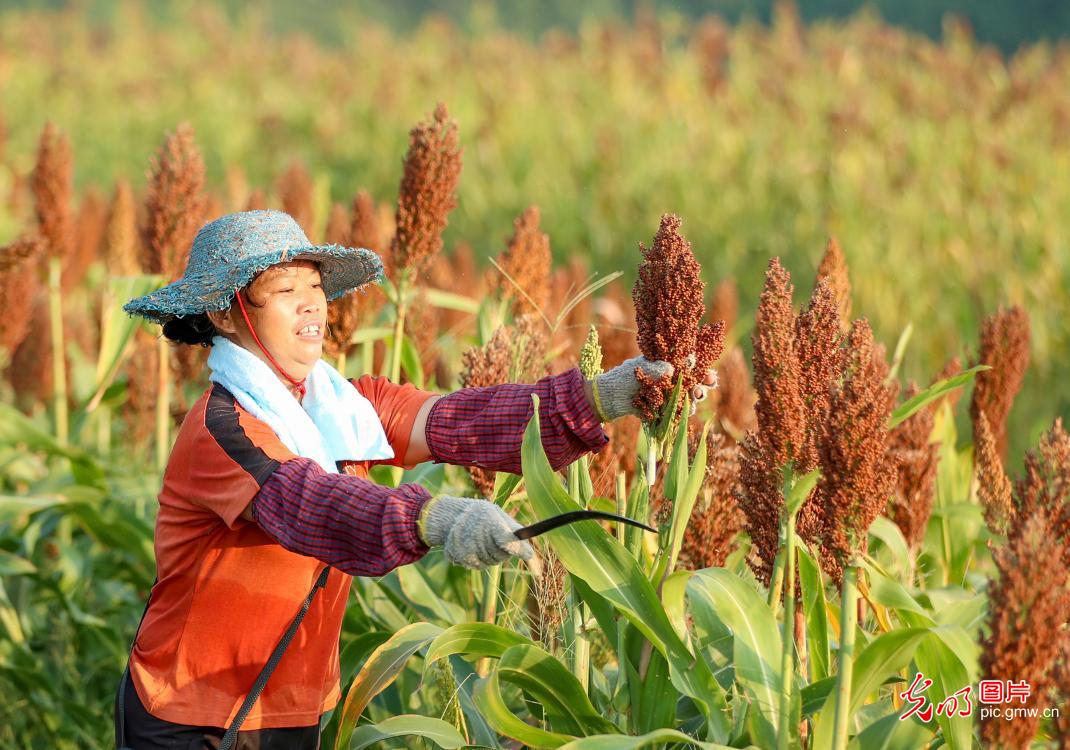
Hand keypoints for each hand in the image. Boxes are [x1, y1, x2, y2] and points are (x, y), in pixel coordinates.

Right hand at [419, 496, 535, 569]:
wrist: (452, 516)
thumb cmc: (484, 516)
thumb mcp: (501, 517)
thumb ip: (518, 534)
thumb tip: (533, 559)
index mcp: (491, 522)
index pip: (507, 541)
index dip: (519, 551)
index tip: (528, 556)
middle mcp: (478, 536)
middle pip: (502, 556)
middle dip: (503, 549)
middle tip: (494, 535)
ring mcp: (468, 548)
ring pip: (491, 563)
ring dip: (491, 554)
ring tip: (481, 538)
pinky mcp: (461, 558)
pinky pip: (479, 566)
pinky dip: (479, 559)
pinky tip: (473, 545)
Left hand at [589, 355, 717, 420]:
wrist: (607, 399)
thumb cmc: (623, 378)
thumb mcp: (644, 369)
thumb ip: (664, 367)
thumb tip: (688, 361)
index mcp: (665, 365)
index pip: (689, 366)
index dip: (701, 371)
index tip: (709, 376)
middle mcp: (667, 380)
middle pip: (692, 384)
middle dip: (701, 387)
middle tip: (702, 390)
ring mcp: (664, 396)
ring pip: (686, 400)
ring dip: (692, 401)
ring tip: (692, 402)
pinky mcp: (660, 411)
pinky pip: (674, 414)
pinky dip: (679, 414)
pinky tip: (681, 414)